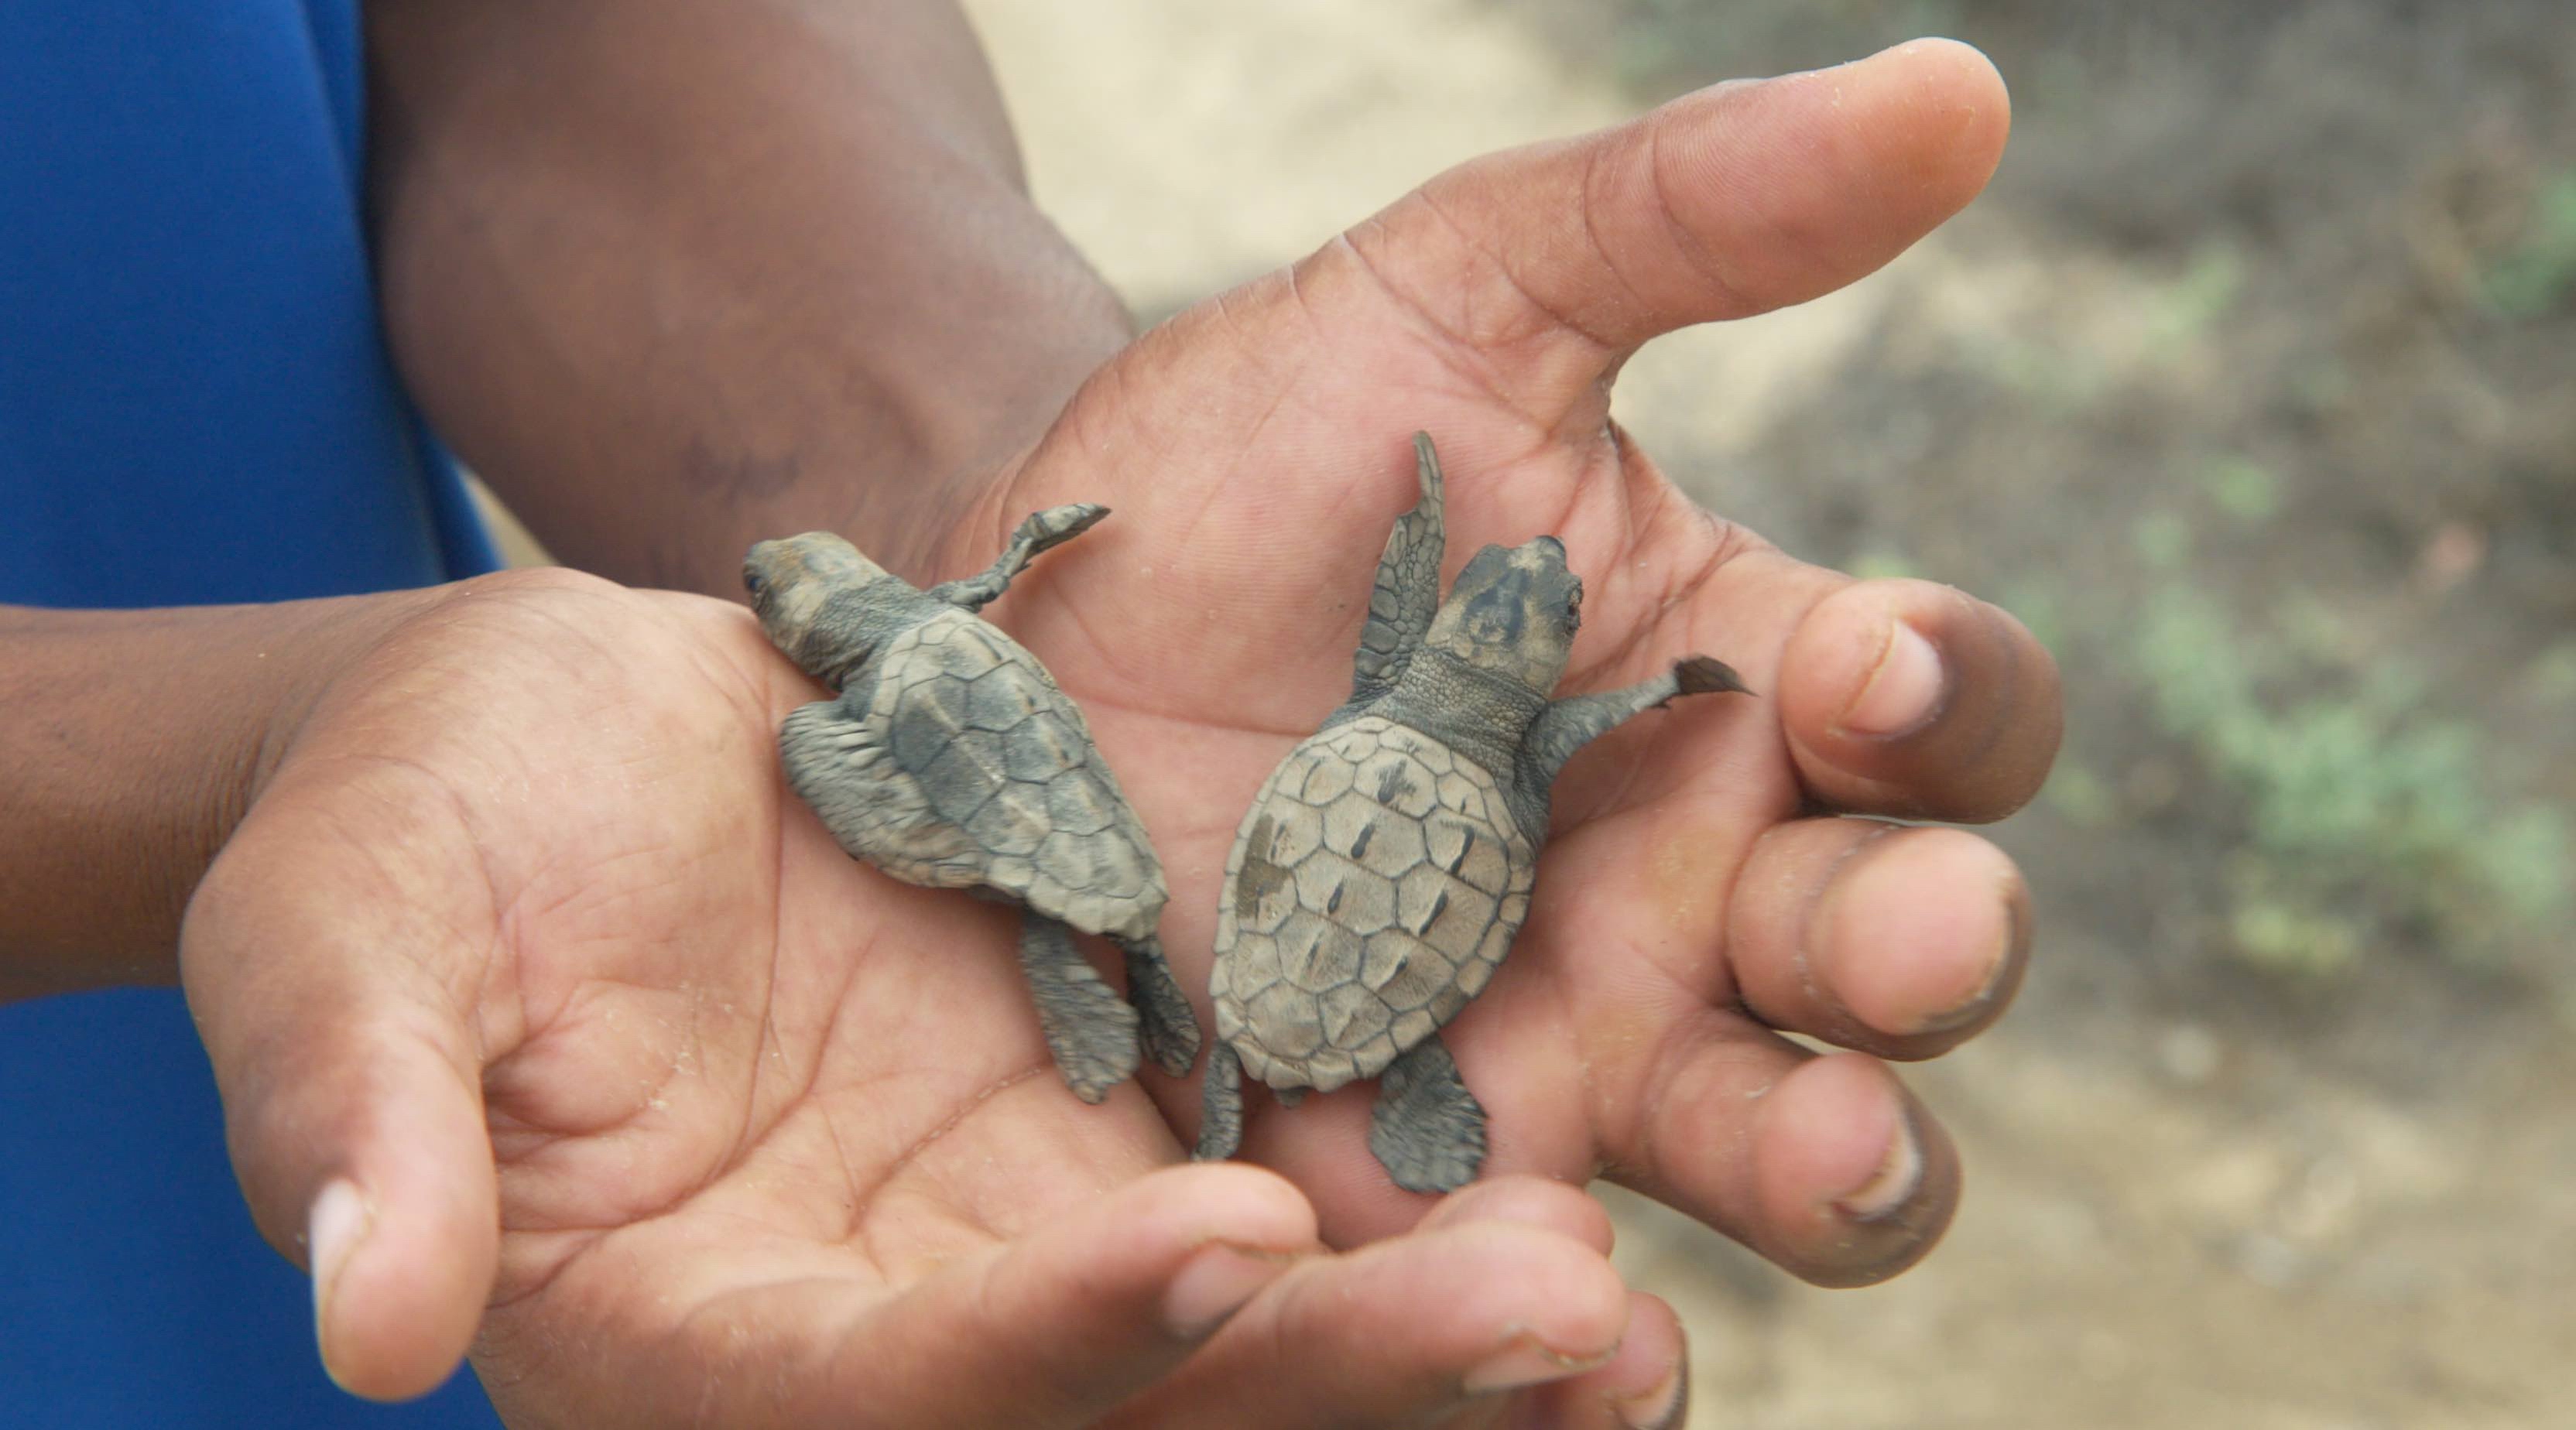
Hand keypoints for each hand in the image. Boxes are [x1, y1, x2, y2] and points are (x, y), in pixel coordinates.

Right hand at [182, 575, 1680, 1425]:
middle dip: (1333, 1374)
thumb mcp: (346, 932)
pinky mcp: (1115, 1118)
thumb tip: (362, 1321)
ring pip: (1247, 1330)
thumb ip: (358, 1107)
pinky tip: (1593, 1153)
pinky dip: (1420, 1201)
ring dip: (1433, 1325)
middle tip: (1561, 1313)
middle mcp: (887, 1329)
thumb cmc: (413, 826)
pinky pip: (1290, 1195)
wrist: (558, 738)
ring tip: (1622, 1282)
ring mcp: (1019, 1236)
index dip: (1046, 1340)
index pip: (885, 1391)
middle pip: (1130, 1403)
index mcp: (690, 1337)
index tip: (1217, 1238)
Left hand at [951, 38, 2057, 1278]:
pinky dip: (1578, 1309)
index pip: (1941, 723)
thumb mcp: (1453, 304)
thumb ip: (1690, 216)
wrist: (1008, 651)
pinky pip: (1541, 1279)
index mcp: (1750, 699)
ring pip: (1773, 1147)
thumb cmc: (1250, 467)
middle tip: (1883, 949)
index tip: (1869, 661)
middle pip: (1895, 967)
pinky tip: (1562, 1317)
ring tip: (1798, 1154)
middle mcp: (1702, 900)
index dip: (1949, 703)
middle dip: (1920, 962)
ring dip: (1824, 1161)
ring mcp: (1570, 1063)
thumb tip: (1965, 89)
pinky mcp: (1417, 1187)